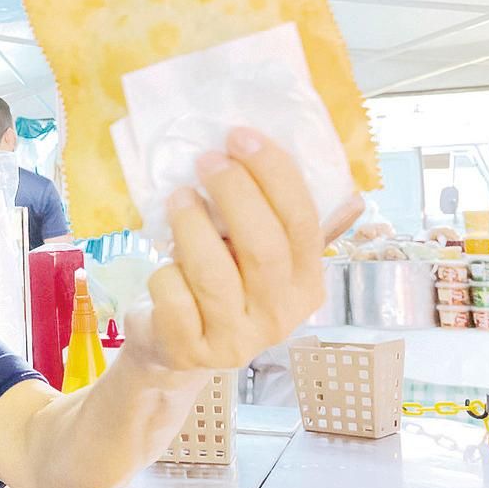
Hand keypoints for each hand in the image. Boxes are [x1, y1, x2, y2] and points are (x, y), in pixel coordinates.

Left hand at [137, 127, 360, 372]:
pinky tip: (162, 264)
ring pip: (214, 274)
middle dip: (234, 194)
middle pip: (264, 247)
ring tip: (178, 197)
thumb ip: (282, 222)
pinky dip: (164, 272)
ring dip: (191, 226)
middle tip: (206, 159)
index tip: (241, 137)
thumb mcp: (255, 258)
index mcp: (306, 283)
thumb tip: (325, 177)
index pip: (303, 223)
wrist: (172, 347)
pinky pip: (175, 300)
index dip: (274, 175)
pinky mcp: (192, 350)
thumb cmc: (218, 285)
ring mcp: (237, 339)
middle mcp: (279, 315)